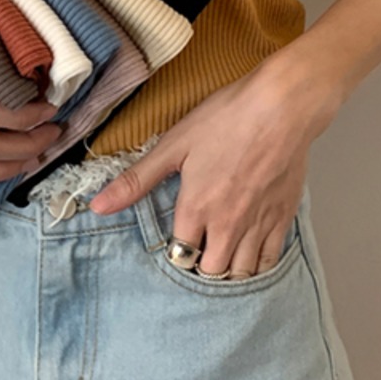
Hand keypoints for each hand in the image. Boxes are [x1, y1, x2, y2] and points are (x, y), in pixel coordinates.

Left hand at [87, 54, 342, 278]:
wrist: (282, 106)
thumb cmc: (226, 119)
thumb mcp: (174, 145)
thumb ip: (137, 180)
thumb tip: (97, 206)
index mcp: (196, 209)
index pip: (179, 255)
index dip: (174, 250)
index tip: (176, 240)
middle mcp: (227, 225)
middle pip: (211, 270)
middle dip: (200, 264)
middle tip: (198, 248)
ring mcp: (258, 224)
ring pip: (241, 272)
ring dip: (228, 270)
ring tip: (221, 254)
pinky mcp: (283, 217)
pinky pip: (269, 260)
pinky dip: (257, 265)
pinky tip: (249, 254)